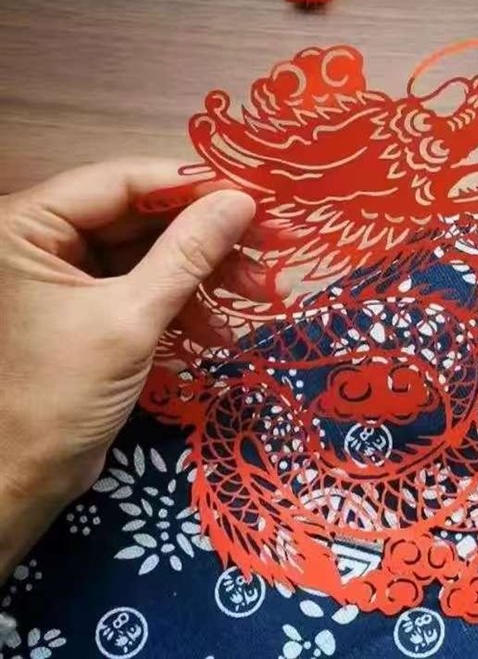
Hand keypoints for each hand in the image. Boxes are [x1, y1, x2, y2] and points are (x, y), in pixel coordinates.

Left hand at [0, 160, 256, 578]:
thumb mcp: (133, 319)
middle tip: (268, 248)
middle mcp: (42, 239)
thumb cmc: (62, 396)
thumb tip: (242, 201)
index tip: (253, 198)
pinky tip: (217, 333)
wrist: (22, 480)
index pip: (122, 182)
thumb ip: (188, 254)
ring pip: (149, 253)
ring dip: (203, 276)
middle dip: (207, 237)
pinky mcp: (86, 308)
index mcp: (29, 226)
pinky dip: (182, 305)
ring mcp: (65, 275)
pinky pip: (143, 287)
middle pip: (140, 216)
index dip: (191, 187)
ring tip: (255, 297)